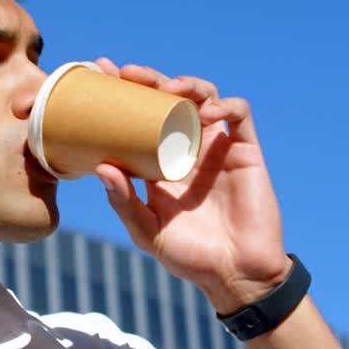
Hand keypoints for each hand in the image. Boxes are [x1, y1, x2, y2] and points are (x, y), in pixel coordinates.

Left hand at [92, 59, 292, 314]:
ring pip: (205, 97)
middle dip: (150, 80)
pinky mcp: (245, 152)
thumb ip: (124, 201)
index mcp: (161, 163)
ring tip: (168, 89)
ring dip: (187, 85)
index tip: (102, 74)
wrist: (236, 274)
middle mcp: (189, 148)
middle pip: (170, 99)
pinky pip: (239, 114)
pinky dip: (224, 105)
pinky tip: (207, 113)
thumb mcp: (147, 230)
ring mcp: (218, 147)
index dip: (124, 93)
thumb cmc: (190, 257)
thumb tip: (102, 167)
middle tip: (129, 74)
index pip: (140, 117)